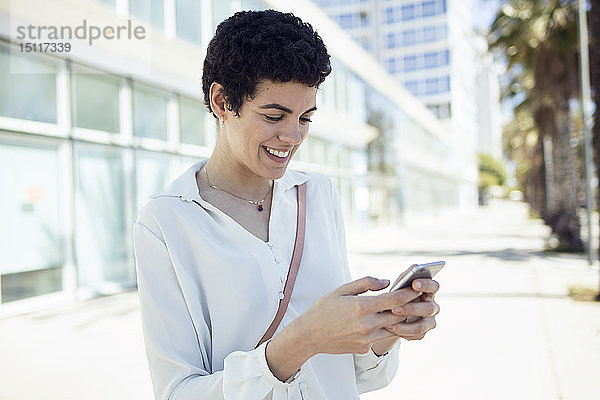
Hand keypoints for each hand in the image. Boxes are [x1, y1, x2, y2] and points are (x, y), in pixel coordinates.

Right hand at [266, 276, 426, 381]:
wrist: (310, 335)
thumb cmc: (324, 309)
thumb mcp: (342, 289)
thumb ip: (366, 283)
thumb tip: (386, 282)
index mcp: (362, 306)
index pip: (395, 298)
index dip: (409, 292)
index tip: (417, 286)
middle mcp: (367, 324)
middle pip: (399, 314)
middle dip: (409, 306)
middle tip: (417, 297)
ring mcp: (367, 338)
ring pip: (392, 327)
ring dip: (398, 318)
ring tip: (402, 308)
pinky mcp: (364, 348)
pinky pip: (379, 336)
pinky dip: (382, 328)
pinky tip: (379, 321)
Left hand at [385, 277, 439, 339]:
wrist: (390, 313)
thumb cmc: (397, 294)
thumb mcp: (399, 284)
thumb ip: (406, 276)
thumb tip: (415, 266)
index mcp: (429, 291)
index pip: (434, 286)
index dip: (426, 285)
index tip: (414, 283)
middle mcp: (432, 306)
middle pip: (429, 308)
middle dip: (411, 308)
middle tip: (395, 308)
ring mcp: (429, 321)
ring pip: (422, 325)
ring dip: (405, 325)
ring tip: (388, 323)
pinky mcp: (422, 333)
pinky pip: (415, 335)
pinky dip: (402, 332)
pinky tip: (391, 329)